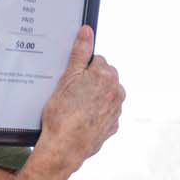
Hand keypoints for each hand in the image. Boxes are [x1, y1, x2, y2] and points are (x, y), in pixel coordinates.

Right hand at [34, 26, 124, 172]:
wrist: (64, 147)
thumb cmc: (63, 114)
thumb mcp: (68, 77)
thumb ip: (80, 52)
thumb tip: (87, 32)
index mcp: (107, 76)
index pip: (96, 60)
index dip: (80, 69)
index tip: (71, 79)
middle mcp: (117, 91)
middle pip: (103, 77)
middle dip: (89, 82)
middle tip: (70, 94)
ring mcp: (116, 110)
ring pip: (104, 96)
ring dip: (93, 98)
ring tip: (74, 108)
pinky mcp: (112, 126)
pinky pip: (104, 113)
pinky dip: (95, 114)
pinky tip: (81, 120)